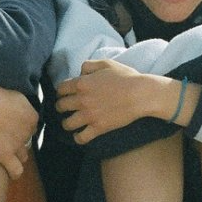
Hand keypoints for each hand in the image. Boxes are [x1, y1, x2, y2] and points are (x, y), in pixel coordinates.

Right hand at [0, 86, 36, 178]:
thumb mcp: (15, 95)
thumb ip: (22, 105)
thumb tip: (22, 111)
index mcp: (32, 116)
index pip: (32, 126)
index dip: (22, 127)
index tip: (12, 126)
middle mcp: (28, 132)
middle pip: (28, 141)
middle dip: (19, 140)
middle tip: (5, 137)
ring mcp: (17, 144)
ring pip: (24, 155)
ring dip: (17, 155)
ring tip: (6, 152)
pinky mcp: (5, 155)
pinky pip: (16, 170)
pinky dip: (15, 173)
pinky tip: (12, 174)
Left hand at [55, 58, 170, 143]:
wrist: (141, 94)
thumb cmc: (126, 77)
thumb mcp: (106, 63)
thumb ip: (89, 65)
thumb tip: (80, 73)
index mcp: (82, 83)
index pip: (61, 89)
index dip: (61, 92)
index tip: (63, 94)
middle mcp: (82, 100)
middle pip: (60, 106)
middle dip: (61, 107)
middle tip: (65, 108)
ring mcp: (89, 115)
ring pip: (67, 123)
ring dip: (66, 123)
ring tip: (70, 123)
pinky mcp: (98, 127)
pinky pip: (81, 138)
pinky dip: (78, 138)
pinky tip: (79, 135)